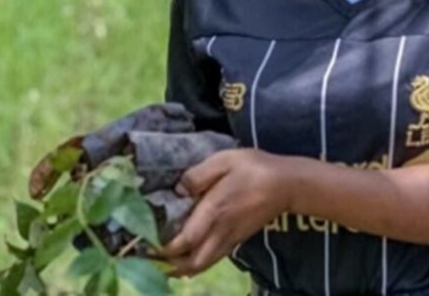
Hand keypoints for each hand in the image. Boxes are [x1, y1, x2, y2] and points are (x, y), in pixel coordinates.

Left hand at [160, 149, 292, 276]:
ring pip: (201, 265)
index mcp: (214, 210)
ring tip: (161, 262)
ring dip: (180, 268)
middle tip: (148, 257)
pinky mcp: (236, 240)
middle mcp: (220, 231)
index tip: (142, 245)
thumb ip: (198, 175)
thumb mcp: (224, 160)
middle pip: (190, 262)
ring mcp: (230, 239)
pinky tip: (185, 259)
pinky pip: (211, 260)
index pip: (183, 240)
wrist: (287, 185)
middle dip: (167, 265)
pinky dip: (195, 265)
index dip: (161, 248)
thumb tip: (177, 190)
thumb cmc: (254, 168)